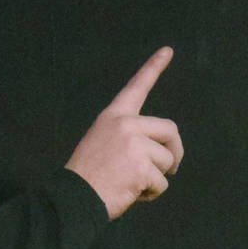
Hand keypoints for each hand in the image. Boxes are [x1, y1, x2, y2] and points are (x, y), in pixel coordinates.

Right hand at [66, 47, 183, 219]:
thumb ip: (129, 138)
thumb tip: (161, 150)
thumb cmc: (88, 176)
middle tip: (170, 169)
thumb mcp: (102, 142)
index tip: (168, 50)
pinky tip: (130, 193)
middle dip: (175, 151)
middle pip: (170, 130)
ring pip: (167, 161)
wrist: (72, 198)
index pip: (136, 87)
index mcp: (113, 116)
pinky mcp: (142, 166)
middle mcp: (126, 124)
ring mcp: (134, 144)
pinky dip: (151, 194)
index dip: (153, 67)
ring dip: (156, 178)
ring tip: (131, 183)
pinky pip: (162, 183)